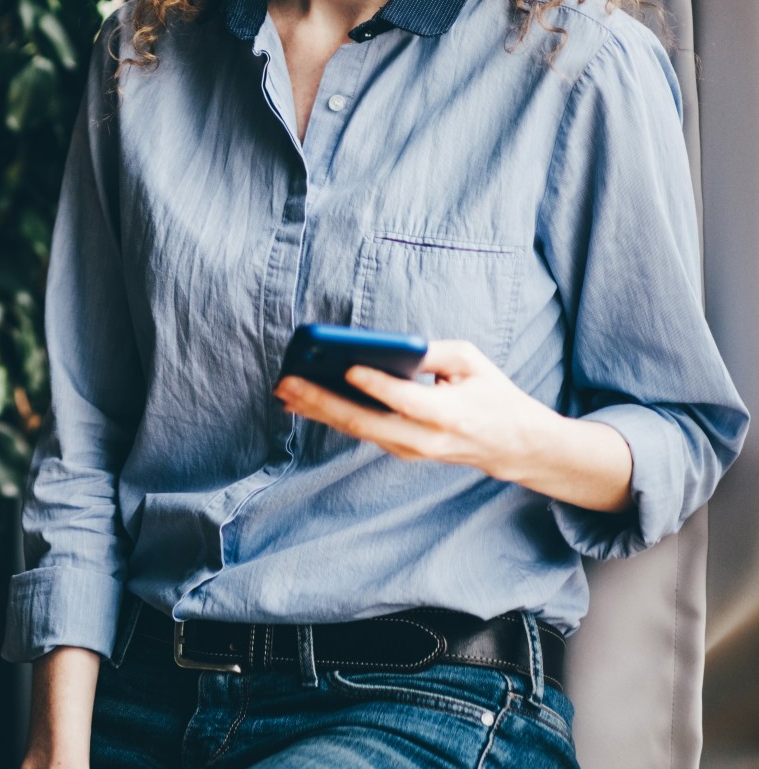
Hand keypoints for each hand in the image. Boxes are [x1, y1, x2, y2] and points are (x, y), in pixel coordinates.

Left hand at [274, 339, 556, 481]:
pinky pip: (359, 431)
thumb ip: (433, 352)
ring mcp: (409, 449)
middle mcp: (424, 438)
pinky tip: (301, 402)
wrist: (510, 445)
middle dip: (322, 401)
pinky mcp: (399, 449)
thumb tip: (387, 345)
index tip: (347, 366)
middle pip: (366, 421)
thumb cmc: (491, 394)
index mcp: (449, 413)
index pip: (406, 400)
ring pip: (355, 430)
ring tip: (284, 390)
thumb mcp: (472, 363)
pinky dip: (329, 416)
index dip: (376, 384)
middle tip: (289, 382)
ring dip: (316, 409)